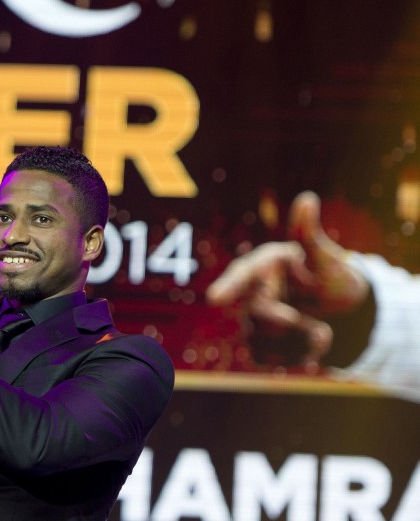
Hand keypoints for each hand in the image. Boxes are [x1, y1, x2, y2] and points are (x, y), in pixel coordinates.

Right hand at [206, 191, 369, 365]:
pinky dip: (297, 357)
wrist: (342, 310)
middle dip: (290, 327)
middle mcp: (251, 292)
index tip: (215, 298)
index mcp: (262, 266)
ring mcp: (251, 319)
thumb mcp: (327, 257)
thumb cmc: (332, 277)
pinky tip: (313, 345)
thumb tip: (307, 198)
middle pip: (256, 317)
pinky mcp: (258, 343)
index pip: (242, 276)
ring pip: (262, 342)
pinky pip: (269, 359)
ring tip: (323, 333)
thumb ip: (310, 234)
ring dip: (299, 344)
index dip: (227, 287)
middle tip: (321, 330)